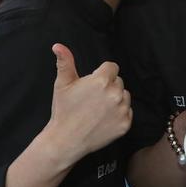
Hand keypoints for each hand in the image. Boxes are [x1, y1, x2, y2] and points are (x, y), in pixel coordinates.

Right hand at [43, 43, 131, 160]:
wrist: (66, 140)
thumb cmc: (64, 110)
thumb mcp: (62, 83)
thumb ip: (65, 62)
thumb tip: (58, 46)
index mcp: (102, 80)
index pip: (112, 67)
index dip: (101, 74)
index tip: (92, 84)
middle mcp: (115, 93)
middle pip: (118, 81)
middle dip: (108, 86)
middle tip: (92, 98)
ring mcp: (122, 110)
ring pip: (124, 96)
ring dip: (115, 99)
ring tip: (98, 108)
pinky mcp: (126, 124)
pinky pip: (128, 111)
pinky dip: (119, 114)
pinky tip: (104, 119)